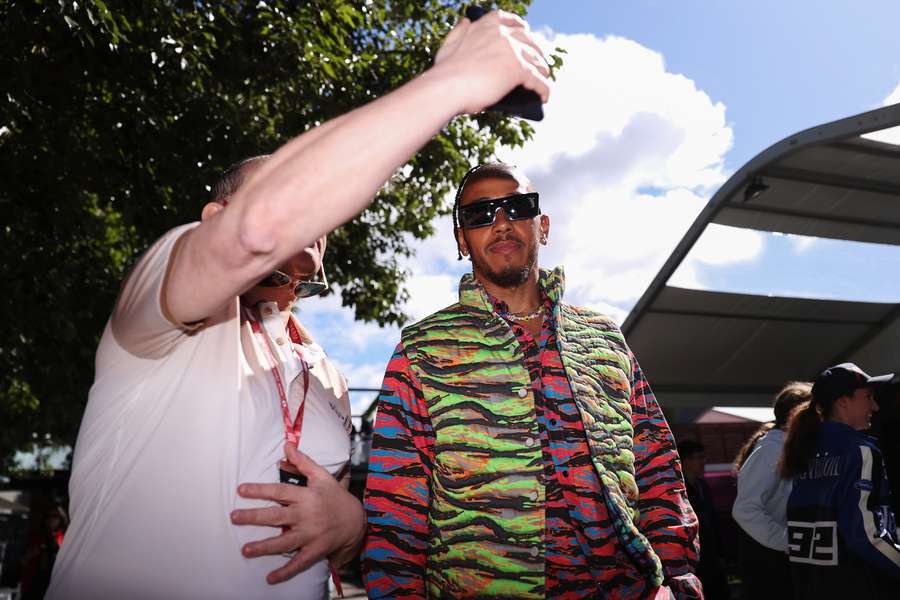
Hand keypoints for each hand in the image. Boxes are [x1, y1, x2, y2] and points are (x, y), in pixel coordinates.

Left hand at [230, 443, 364, 584]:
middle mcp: (308, 515)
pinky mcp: (316, 550)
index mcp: (307, 496)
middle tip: (234, 518)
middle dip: (255, 518)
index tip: (240, 490)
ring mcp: (312, 534)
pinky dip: (286, 572)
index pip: (279, 492)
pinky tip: (270, 578)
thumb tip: (286, 444)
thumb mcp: (322, 476)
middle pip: (277, 517)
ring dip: (265, 547)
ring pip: (285, 542)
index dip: (260, 490)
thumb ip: (303, 462)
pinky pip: (300, 563)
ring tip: (245, 550)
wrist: (356, 521)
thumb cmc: (335, 497)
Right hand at [431, 9, 550, 114]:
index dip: (521, 28)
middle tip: (538, 62)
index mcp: (487, 25)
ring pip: (536, 60)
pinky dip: (544, 89)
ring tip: (543, 80)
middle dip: (536, 51)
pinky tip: (545, 97)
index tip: (525, 34)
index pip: (510, 20)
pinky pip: (538, 80)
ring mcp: (512, 50)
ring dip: (542, 70)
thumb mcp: (450, 44)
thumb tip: (466, 21)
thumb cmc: (444, 72)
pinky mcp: (518, 69)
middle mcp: (503, 33)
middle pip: (529, 40)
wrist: (445, 87)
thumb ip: (460, 31)